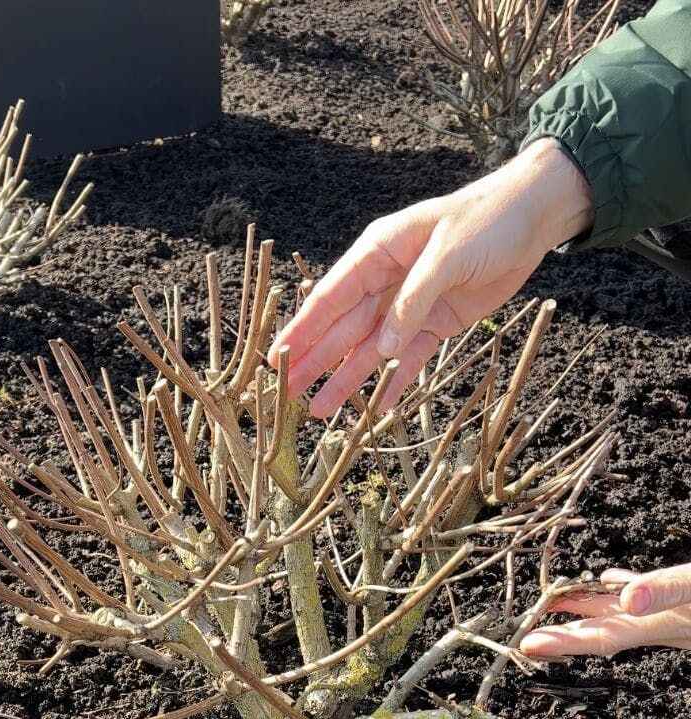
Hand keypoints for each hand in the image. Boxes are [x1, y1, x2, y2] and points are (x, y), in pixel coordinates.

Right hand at [268, 138, 592, 417]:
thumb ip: (413, 301)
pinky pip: (410, 358)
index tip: (277, 358)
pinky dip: (395, 382)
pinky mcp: (437, 323)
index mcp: (378, 253)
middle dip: (315, 362)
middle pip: (343, 329)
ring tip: (319, 410)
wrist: (532, 217)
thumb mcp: (448, 255)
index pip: (331, 297)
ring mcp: (410, 306)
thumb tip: (383, 349)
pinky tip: (377, 408)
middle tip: (287, 393)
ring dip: (346, 379)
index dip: (303, 329)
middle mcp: (386, 282)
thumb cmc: (486, 221)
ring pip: (371, 349)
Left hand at [521, 565, 690, 657]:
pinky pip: (646, 596)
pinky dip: (624, 589)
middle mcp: (666, 625)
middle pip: (605, 629)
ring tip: (556, 600)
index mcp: (664, 625)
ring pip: (622, 612)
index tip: (528, 644)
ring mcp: (675, 616)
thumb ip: (669, 591)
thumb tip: (629, 599)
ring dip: (588, 606)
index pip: (603, 637)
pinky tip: (612, 580)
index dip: (564, 642)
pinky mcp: (686, 601)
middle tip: (527, 627)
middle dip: (566, 629)